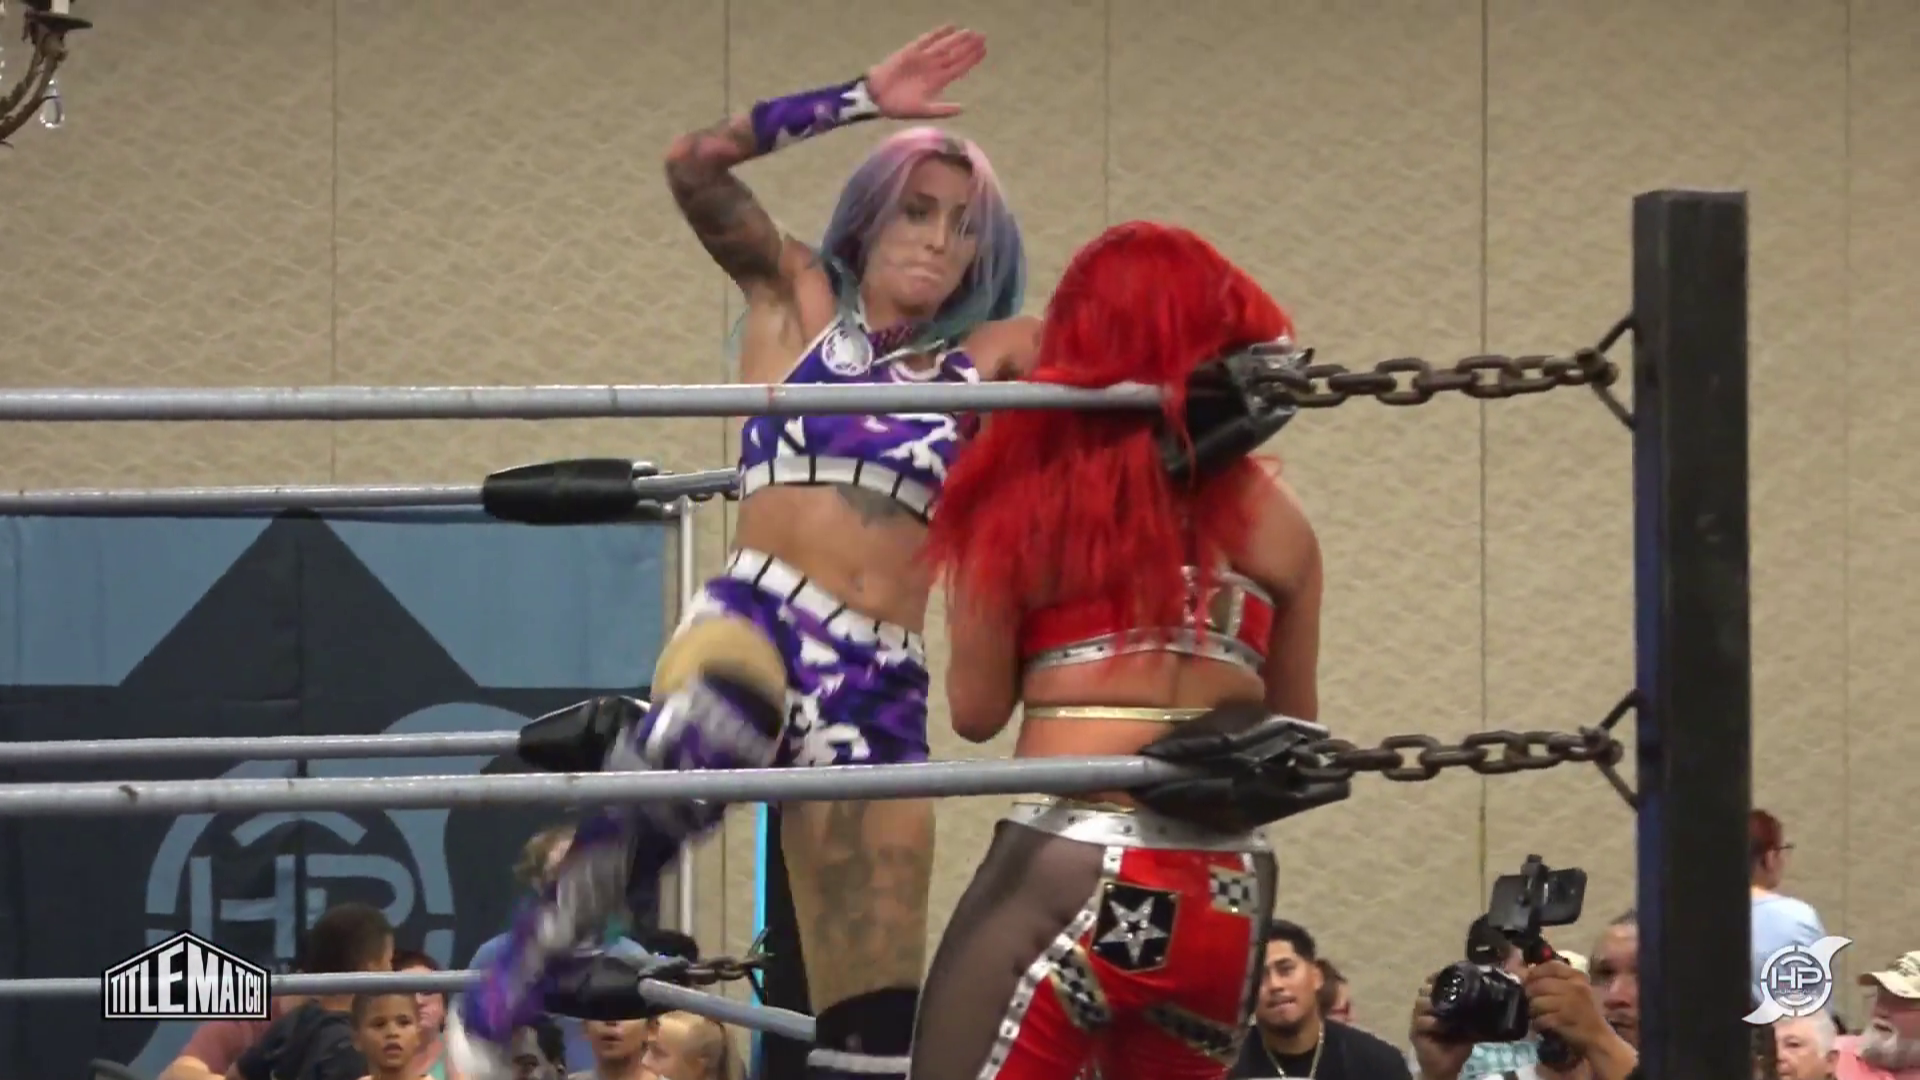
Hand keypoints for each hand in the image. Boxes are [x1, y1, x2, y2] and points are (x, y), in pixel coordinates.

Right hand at [867, 25, 986, 119]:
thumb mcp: (923, 111)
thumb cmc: (899, 107)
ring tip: (970, 32)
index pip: (959, 67)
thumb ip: (942, 109)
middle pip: (955, 55)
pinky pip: (927, 40)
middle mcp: (933, 68)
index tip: (984, 50)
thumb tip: (963, 109)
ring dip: (957, 39)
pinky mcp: (911, 52)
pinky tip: (950, 27)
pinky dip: (938, 33)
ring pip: (944, 46)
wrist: (878, 98)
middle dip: (968, 46)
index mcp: (938, 82)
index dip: (972, 59)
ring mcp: (923, 59)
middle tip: (983, 37)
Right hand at [1409, 979, 1473, 1079]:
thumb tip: (1486, 1000)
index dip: (1438, 978)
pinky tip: (1441, 1024)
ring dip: (1432, 1003)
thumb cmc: (1456, 1044)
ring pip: (1420, 1003)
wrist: (1447, 1065)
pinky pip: (1420, 1021)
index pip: (1433, 985)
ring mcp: (1418, 1019)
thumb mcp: (1467, 1026)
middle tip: (1447, 993)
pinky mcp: (1415, 1032)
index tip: (1446, 975)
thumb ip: (1470, 1013)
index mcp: (1436, 1004)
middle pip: (1424, 991)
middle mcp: (1425, 1009)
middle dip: (1435, 989)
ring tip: (1444, 1008)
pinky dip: (1432, 1022)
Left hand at [1525, 960, 1616, 1051]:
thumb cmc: (1583, 1012)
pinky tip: (1542, 1025)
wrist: (1599, 1038)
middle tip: (1530, 1002)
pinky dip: (1538, 1023)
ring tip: (1537, 1015)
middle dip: (1529, 994)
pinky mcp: (1566, 1020)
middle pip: (1539, 984)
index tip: (1528, 981)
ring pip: (1537, 1002)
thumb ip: (1552, 979)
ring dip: (1532, 1010)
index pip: (1550, 966)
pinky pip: (1541, 1018)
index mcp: (1578, 976)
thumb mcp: (1573, 991)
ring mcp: (1572, 1003)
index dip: (1534, 972)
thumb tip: (1522, 971)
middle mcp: (1576, 987)